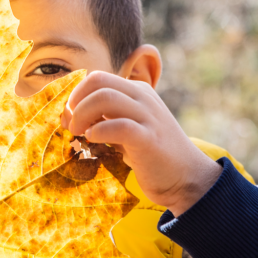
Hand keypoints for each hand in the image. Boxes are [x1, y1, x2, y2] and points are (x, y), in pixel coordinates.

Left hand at [63, 72, 222, 215]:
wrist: (187, 178)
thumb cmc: (151, 156)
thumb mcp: (128, 129)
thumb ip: (106, 118)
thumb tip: (70, 116)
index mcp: (137, 92)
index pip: (97, 78)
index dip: (76, 95)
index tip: (69, 117)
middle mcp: (143, 98)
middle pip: (98, 81)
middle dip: (75, 101)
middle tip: (70, 125)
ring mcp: (148, 116)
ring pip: (105, 97)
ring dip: (82, 114)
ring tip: (79, 133)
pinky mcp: (149, 138)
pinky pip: (119, 125)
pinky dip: (99, 131)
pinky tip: (93, 141)